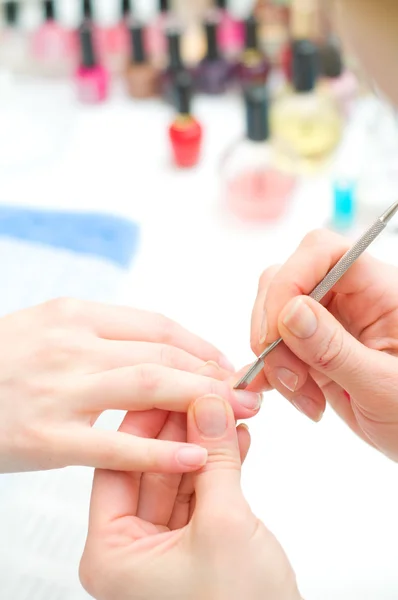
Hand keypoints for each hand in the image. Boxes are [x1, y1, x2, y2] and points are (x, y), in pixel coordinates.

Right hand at [0, 298, 260, 472]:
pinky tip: (196, 457)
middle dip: (214, 374)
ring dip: (201, 401)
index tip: (226, 366)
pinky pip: (114, 446)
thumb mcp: (48, 330)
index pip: (157, 325)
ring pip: (148, 387)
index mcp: (75, 315)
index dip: (200, 346)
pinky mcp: (45, 437)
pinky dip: (159, 452)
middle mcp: (71, 344)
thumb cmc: (2, 362)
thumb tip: (156, 350)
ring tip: (238, 417)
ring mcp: (59, 389)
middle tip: (250, 393)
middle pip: (162, 354)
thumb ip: (100, 337)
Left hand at [80, 393, 300, 599]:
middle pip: (152, 466)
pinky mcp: (198, 541)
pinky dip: (222, 464)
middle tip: (208, 391)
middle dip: (185, 427)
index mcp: (112, 553)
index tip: (174, 385)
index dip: (148, 421)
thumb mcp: (224, 526)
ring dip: (207, 442)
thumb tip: (208, 401)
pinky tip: (238, 438)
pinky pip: (203, 490)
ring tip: (229, 408)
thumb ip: (214, 459)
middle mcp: (133, 548)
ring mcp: (167, 544)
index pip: (120, 465)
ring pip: (181, 474)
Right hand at [251, 229, 397, 460]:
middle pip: (288, 281)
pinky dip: (267, 370)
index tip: (276, 330)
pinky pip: (274, 346)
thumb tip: (290, 312)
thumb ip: (335, 350)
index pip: (323, 252)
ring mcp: (330, 325)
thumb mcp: (384, 387)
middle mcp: (351, 300)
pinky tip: (280, 394)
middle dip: (274, 329)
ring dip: (273, 358)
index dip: (290, 280)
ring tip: (302, 397)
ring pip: (274, 315)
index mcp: (379, 291)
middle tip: (289, 376)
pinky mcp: (314, 351)